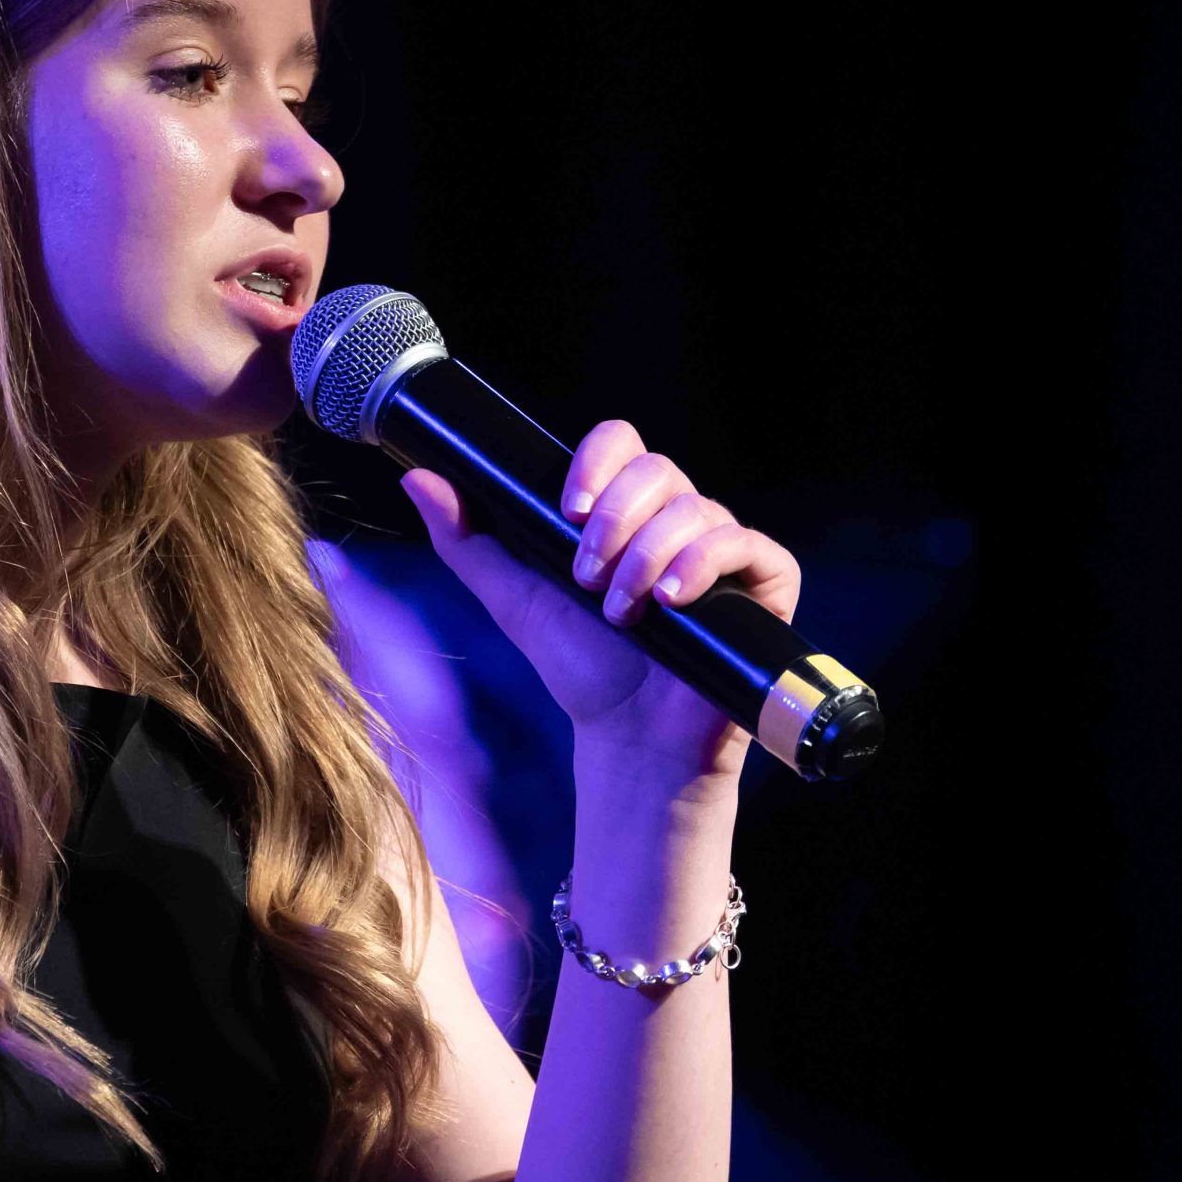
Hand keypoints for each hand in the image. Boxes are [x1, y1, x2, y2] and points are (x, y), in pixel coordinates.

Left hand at [398, 419, 800, 786]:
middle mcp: (677, 520)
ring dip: (648, 557)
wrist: (629, 737)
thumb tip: (415, 477)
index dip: (597, 463)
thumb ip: (467, 540)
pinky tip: (674, 599)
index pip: (622, 444)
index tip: (568, 510)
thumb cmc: (580, 668)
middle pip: (658, 469)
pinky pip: (750, 543)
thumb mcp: (514, 598)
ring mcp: (724, 550)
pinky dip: (708, 562)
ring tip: (624, 610)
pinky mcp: (765, 584)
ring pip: (697, 508)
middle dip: (615, 519)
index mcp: (625, 511)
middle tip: (587, 576)